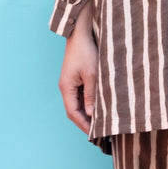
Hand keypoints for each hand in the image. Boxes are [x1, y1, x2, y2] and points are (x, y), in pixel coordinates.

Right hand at [58, 3, 97, 133]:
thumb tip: (92, 114)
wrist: (81, 34)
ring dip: (88, 113)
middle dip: (85, 122)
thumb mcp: (92, 75)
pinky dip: (89, 104)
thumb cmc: (86, 52)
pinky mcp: (76, 79)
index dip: (83, 124)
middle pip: (74, 111)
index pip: (73, 113)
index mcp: (66, 88)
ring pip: (78, 104)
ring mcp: (70, 84)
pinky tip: (99, 108)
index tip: (94, 134)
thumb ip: (92, 95)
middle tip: (99, 132)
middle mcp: (66, 88)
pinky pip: (81, 96)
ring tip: (101, 123)